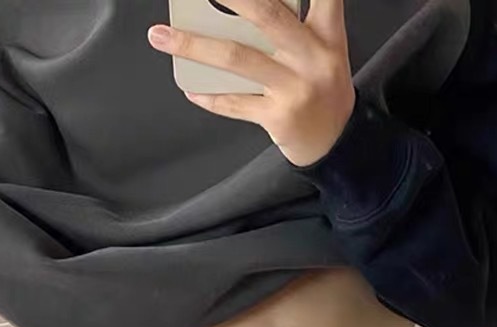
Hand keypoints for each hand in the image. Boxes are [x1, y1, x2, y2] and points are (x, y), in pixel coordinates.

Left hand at [147, 0, 355, 167]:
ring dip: (193, 45)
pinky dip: (209, 96)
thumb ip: (293, 26)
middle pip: (266, 16)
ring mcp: (294, 89)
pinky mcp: (278, 117)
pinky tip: (189, 85)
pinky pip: (234, 103)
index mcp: (326, 35)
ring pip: (237, 58)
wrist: (335, 143)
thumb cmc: (321, 88)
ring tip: (161, 36)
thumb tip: (236, 10)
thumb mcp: (323, 51)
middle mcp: (312, 58)